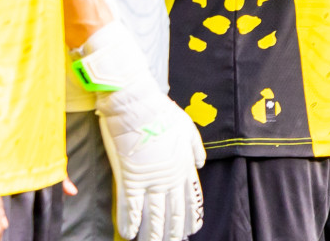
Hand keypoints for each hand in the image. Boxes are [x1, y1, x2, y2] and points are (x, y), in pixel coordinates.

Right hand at [81, 22, 205, 240]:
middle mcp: (169, 175)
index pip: (191, 197)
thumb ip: (195, 149)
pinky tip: (129, 236)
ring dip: (154, 234)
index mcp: (183, 164)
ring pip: (154, 215)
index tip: (193, 229)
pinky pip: (130, 207)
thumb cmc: (160, 112)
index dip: (192, 216)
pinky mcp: (129, 177)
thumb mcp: (187, 128)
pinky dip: (130, 223)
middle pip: (174, 211)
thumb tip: (200, 165)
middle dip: (174, 231)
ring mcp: (150, 178)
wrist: (135, 103)